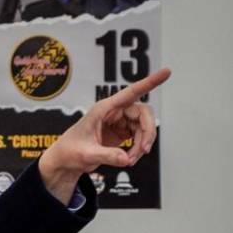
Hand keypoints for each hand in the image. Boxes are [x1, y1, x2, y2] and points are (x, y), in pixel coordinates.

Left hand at [38, 67, 170, 204]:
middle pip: (143, 113)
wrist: (66, 160)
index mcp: (103, 108)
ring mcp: (119, 121)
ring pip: (144, 127)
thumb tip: (125, 159)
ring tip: (130, 160)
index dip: (150, 82)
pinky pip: (139, 136)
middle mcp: (113, 111)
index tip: (167, 72)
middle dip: (147, 132)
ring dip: (142, 144)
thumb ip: (106, 156)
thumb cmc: (70, 151)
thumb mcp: (86, 155)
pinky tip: (129, 158)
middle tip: (143, 150)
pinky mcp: (122, 131)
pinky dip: (138, 149)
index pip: (131, 92)